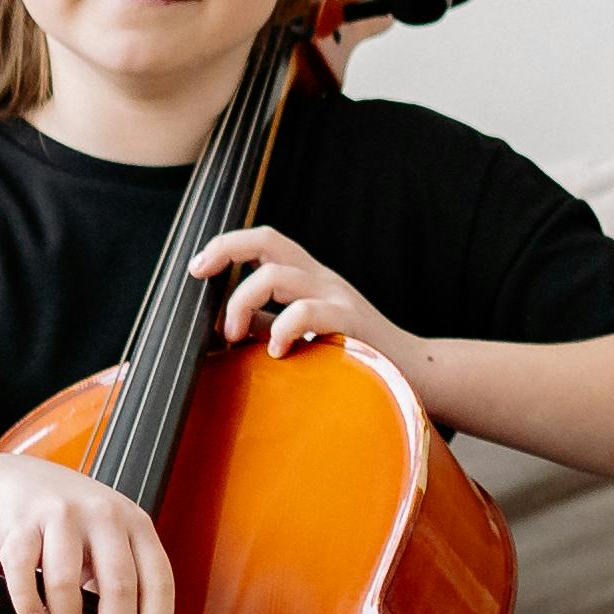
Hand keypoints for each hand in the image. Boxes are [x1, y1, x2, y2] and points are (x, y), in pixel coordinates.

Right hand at [0, 454, 181, 613]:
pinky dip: (28, 604)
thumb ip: (105, 588)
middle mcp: (103, 515)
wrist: (15, 482)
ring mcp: (62, 515)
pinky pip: (24, 573)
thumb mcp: (99, 548)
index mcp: (134, 523)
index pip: (158, 579)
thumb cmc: (67, 522)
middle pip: (118, 584)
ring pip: (68, 582)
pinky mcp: (22, 523)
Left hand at [194, 226, 406, 362]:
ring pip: (276, 275)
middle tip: (200, 275)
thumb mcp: (302, 333)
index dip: (227, 245)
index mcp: (309, 278)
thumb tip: (221, 322)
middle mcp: (321, 278)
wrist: (415, 374)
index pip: (265, 242)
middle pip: (269, 239)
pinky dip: (280, 329)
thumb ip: (265, 323)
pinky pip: (305, 311)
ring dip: (241, 301)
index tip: (198, 267)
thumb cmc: (356, 355)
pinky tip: (277, 351)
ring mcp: (337, 296)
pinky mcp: (349, 321)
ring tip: (234, 336)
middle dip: (226, 249)